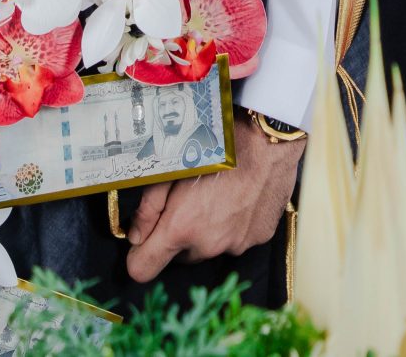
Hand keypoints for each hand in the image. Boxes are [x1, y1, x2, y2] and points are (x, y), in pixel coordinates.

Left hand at [124, 129, 304, 282]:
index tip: (144, 243)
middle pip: (180, 257)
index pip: (143, 269)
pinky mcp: (259, 238)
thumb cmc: (218, 145)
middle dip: (179, 237)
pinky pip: (236, 240)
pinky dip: (233, 226)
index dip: (139, 257)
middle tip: (188, 204)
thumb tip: (137, 234)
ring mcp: (237, 244)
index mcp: (181, 227)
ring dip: (208, 232)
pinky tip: (239, 197)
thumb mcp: (170, 168)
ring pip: (210, 248)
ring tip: (217, 196)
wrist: (268, 137)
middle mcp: (208, 244)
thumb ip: (148, 208)